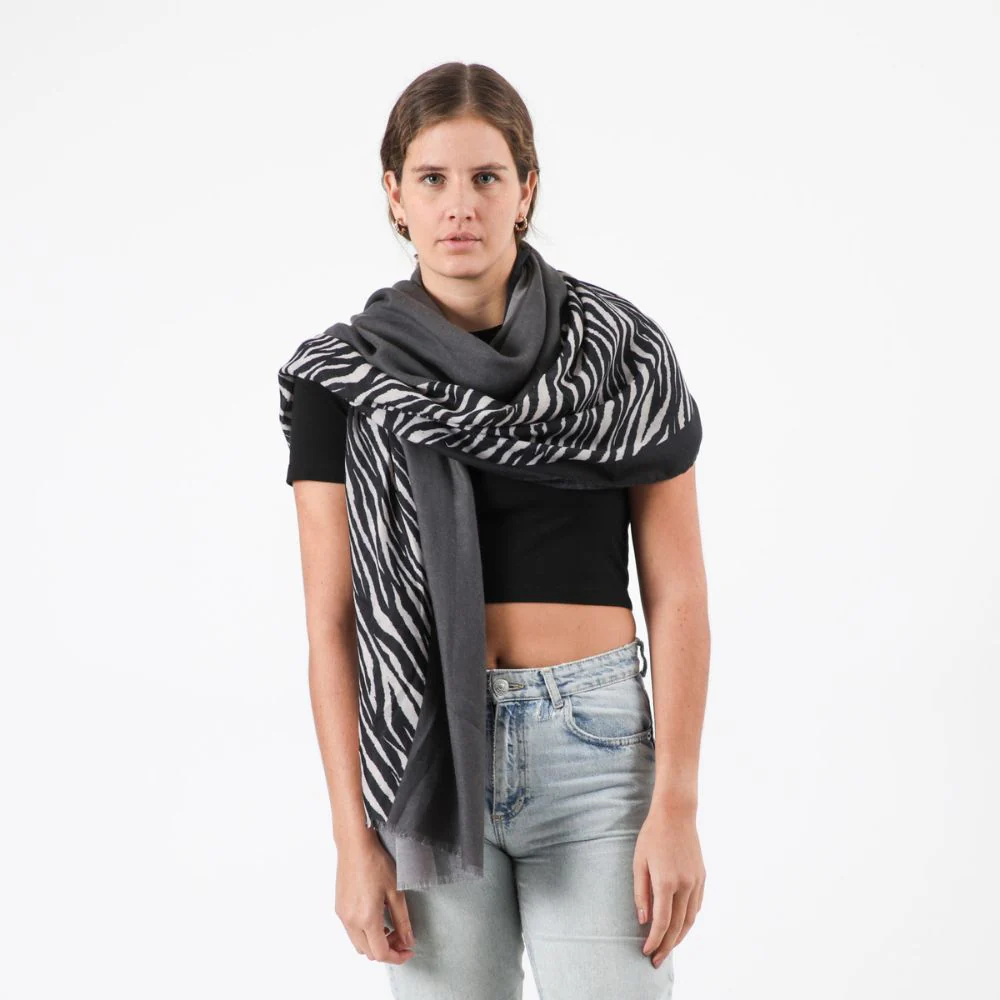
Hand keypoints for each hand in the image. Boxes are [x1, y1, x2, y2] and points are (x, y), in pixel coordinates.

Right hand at [334, 827, 415, 963]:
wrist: (355, 846)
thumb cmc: (376, 863)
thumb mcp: (396, 891)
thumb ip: (403, 920)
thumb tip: (408, 939)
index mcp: (367, 918)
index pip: (381, 953)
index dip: (397, 956)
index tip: (408, 950)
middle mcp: (351, 921)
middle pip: (369, 953)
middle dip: (387, 949)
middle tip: (401, 936)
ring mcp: (342, 916)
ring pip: (358, 944)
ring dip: (374, 943)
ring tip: (389, 926)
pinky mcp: (339, 908)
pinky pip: (351, 932)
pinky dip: (365, 933)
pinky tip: (376, 917)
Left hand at [633, 802, 704, 968]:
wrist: (676, 814)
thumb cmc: (652, 836)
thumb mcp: (639, 862)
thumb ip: (641, 893)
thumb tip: (643, 920)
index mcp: (666, 882)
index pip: (662, 922)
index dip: (654, 940)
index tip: (646, 952)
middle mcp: (685, 885)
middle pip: (678, 926)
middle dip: (667, 946)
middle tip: (656, 960)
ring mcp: (696, 882)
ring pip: (690, 919)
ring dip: (680, 937)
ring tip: (668, 948)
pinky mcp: (702, 877)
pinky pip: (697, 906)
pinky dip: (689, 920)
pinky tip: (681, 926)